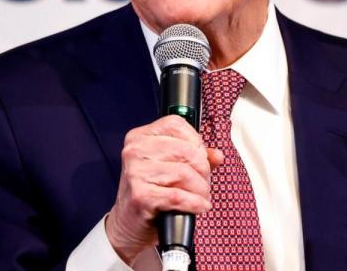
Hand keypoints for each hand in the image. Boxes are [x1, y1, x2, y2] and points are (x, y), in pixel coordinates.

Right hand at [104, 115, 224, 263]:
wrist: (129, 222)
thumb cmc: (150, 190)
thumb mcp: (169, 166)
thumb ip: (195, 156)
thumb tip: (217, 155)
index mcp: (140, 137)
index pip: (176, 124)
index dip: (196, 141)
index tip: (202, 157)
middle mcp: (134, 151)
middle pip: (185, 150)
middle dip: (203, 169)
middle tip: (204, 182)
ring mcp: (135, 173)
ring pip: (184, 173)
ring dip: (201, 188)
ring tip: (202, 195)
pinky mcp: (140, 196)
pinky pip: (178, 196)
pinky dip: (195, 203)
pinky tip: (199, 206)